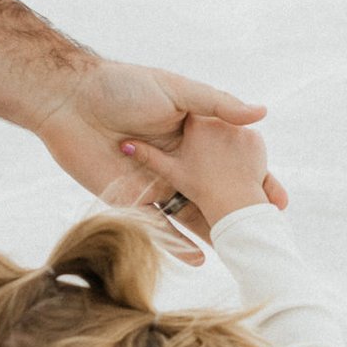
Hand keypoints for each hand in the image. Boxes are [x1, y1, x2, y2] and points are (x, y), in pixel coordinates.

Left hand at [31, 61, 286, 260]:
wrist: (68, 102)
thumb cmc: (120, 86)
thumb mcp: (176, 90)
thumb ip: (218, 104)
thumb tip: (263, 113)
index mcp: (194, 136)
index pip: (233, 162)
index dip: (256, 180)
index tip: (278, 200)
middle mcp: (180, 163)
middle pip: (217, 194)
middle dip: (239, 214)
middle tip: (265, 235)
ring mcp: (158, 185)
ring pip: (192, 215)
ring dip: (215, 234)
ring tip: (240, 254)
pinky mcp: (132, 202)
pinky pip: (158, 228)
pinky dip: (178, 245)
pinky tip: (201, 259)